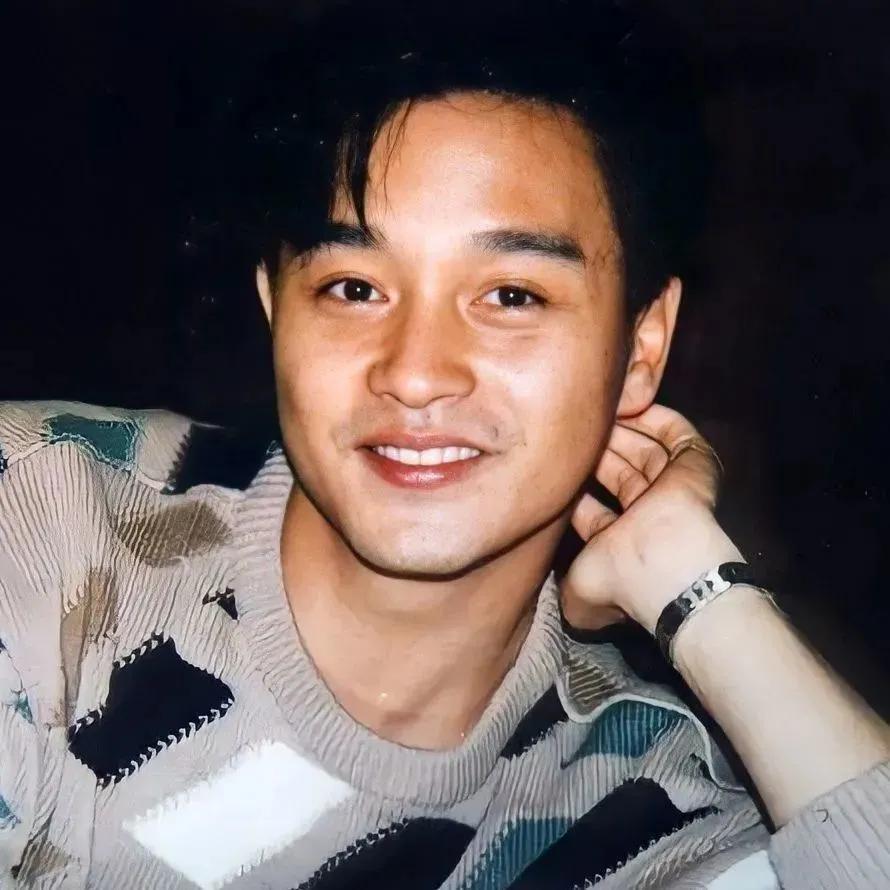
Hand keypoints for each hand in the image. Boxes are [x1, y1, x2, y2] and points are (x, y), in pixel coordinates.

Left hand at [561, 404, 743, 632]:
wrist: (666, 569)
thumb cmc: (622, 582)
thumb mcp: (578, 596)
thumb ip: (560, 585)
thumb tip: (546, 583)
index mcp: (620, 543)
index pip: (590, 506)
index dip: (570, 484)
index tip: (549, 462)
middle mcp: (646, 514)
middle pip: (616, 470)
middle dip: (593, 451)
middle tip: (566, 428)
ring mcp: (673, 488)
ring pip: (643, 448)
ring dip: (618, 429)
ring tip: (592, 410)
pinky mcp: (694, 464)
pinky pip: (674, 431)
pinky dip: (652, 415)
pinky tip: (626, 400)